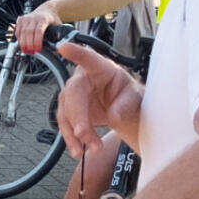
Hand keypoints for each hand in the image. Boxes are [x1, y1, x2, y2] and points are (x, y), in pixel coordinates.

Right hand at [13, 5, 57, 54]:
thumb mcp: (58, 27)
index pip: (39, 31)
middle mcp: (34, 17)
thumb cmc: (52, 19)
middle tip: (31, 52)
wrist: (47, 9)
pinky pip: (17, 30)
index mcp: (44, 19)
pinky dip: (18, 38)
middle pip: (28, 32)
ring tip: (25, 51)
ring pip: (21, 32)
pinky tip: (21, 44)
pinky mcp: (21, 19)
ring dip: (22, 43)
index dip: (37, 42)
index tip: (38, 50)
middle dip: (29, 44)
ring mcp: (26, 18)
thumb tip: (56, 51)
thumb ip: (58, 38)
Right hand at [53, 41, 140, 155]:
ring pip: (66, 113)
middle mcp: (83, 78)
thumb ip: (126, 105)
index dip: (76, 53)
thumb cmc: (128, 96)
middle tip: (83, 134)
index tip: (63, 47)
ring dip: (75, 133)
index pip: (88, 58)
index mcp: (101, 67)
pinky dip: (71, 140)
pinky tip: (79, 151)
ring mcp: (74, 95)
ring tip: (91, 148)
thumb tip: (114, 117)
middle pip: (72, 93)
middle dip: (77, 116)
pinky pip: (66, 125)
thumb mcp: (135, 97)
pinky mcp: (70, 112)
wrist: (124, 109)